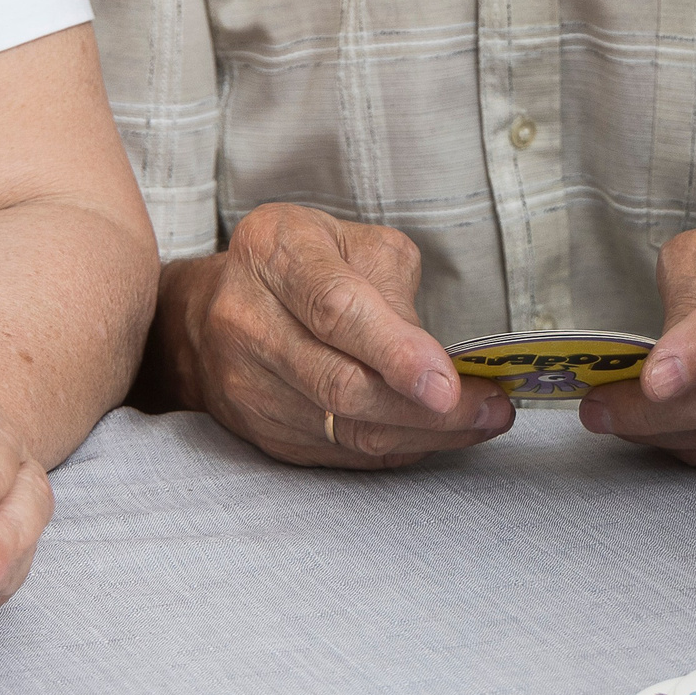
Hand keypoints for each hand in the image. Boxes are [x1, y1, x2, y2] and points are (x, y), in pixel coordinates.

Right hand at [154, 204, 511, 468]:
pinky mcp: (257, 430)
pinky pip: (338, 454)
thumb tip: (435, 357)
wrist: (206, 312)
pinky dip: (393, 449)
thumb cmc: (296, 265)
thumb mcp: (345, 240)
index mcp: (273, 252)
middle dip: (427, 409)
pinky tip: (428, 434)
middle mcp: (246, 318)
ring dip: (422, 434)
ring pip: (345, 430)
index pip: (335, 309)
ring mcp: (244, 382)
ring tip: (477, 422)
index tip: (447, 382)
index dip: (395, 351)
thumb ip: (391, 285)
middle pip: (342, 383)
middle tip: (489, 408)